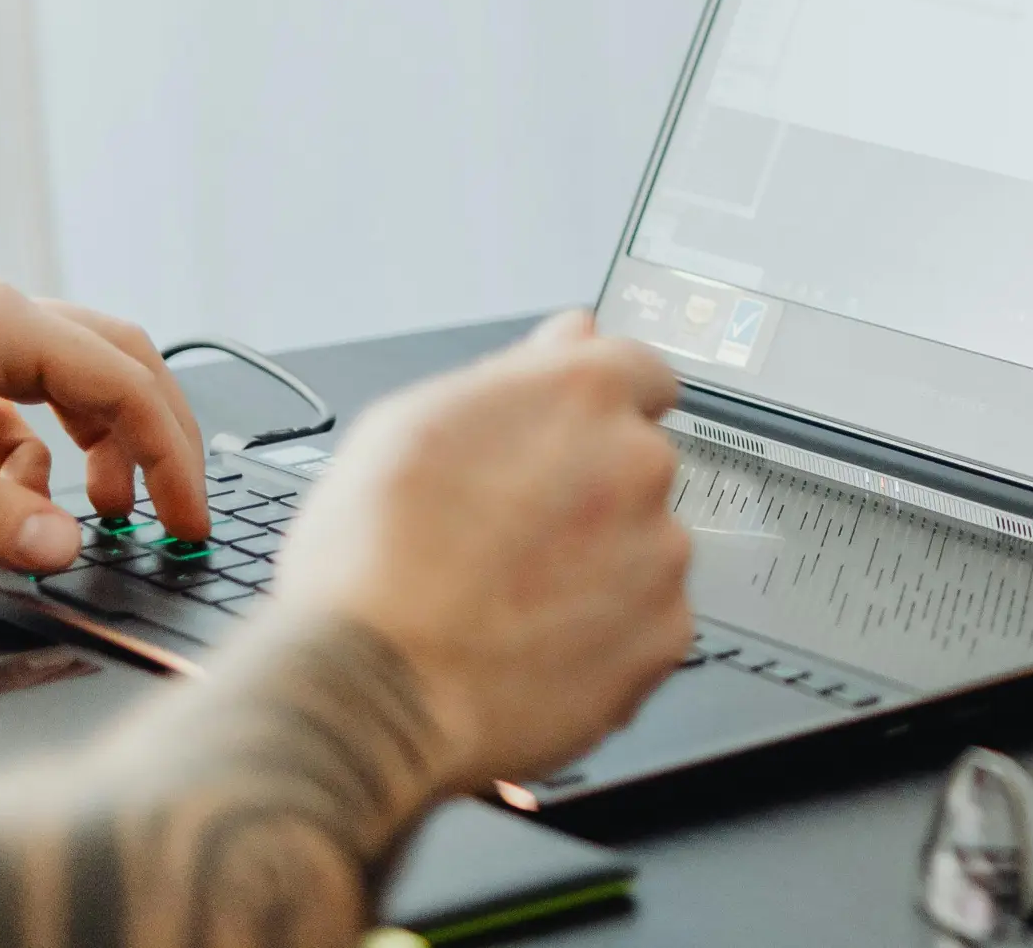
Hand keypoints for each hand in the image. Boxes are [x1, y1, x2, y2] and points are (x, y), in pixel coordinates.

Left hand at [0, 279, 208, 569]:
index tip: (186, 519)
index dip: (170, 459)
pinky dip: (27, 456)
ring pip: (71, 388)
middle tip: (174, 507)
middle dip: (155, 443)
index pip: (126, 386)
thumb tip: (59, 549)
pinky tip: (8, 495)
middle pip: (119, 371)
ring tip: (102, 510)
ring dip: (95, 449)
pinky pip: (14, 408)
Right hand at [269, 312, 691, 791]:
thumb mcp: (407, 427)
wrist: (367, 698)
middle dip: (588, 493)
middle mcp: (638, 464)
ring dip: (598, 565)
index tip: (574, 438)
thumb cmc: (367, 566)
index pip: (638, 371)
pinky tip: (536, 645)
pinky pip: (648, 620)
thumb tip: (572, 335)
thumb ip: (515, 371)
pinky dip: (607, 633)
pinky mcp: (665, 633)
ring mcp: (660, 552)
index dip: (598, 409)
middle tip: (509, 540)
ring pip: (643, 544)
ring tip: (509, 603)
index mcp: (580, 396)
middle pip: (636, 464)